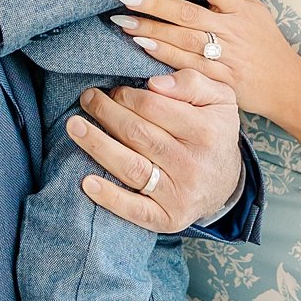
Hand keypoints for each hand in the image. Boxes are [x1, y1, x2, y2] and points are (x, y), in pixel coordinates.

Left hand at [67, 65, 242, 233]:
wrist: (226, 182)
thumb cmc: (214, 132)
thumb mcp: (218, 98)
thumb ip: (191, 82)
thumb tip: (154, 83)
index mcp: (206, 131)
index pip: (154, 107)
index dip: (127, 95)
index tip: (114, 90)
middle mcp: (192, 164)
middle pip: (137, 134)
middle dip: (106, 113)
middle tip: (88, 99)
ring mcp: (180, 194)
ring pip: (130, 167)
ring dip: (97, 145)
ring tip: (74, 126)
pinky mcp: (168, 219)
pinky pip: (135, 209)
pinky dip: (109, 197)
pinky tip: (87, 182)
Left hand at [110, 0, 300, 121]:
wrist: (288, 86)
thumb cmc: (267, 43)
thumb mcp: (255, 9)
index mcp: (240, 10)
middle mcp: (232, 31)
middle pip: (189, 14)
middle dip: (155, 5)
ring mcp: (225, 57)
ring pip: (183, 41)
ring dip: (152, 30)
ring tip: (124, 22)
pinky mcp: (219, 80)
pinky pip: (187, 66)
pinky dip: (164, 56)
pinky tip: (142, 46)